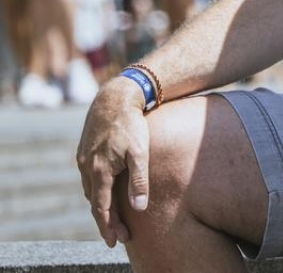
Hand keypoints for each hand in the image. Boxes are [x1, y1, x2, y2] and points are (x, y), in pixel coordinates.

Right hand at [75, 78, 150, 246]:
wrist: (115, 98)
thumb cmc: (132, 125)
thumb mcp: (140, 153)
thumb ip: (139, 181)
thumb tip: (139, 208)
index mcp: (100, 171)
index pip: (101, 208)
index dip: (108, 227)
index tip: (114, 241)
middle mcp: (87, 168)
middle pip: (95, 202)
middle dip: (107, 221)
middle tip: (118, 236)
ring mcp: (84, 159)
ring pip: (90, 190)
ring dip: (101, 206)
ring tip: (113, 218)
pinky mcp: (85, 151)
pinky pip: (89, 177)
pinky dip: (97, 190)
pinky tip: (105, 192)